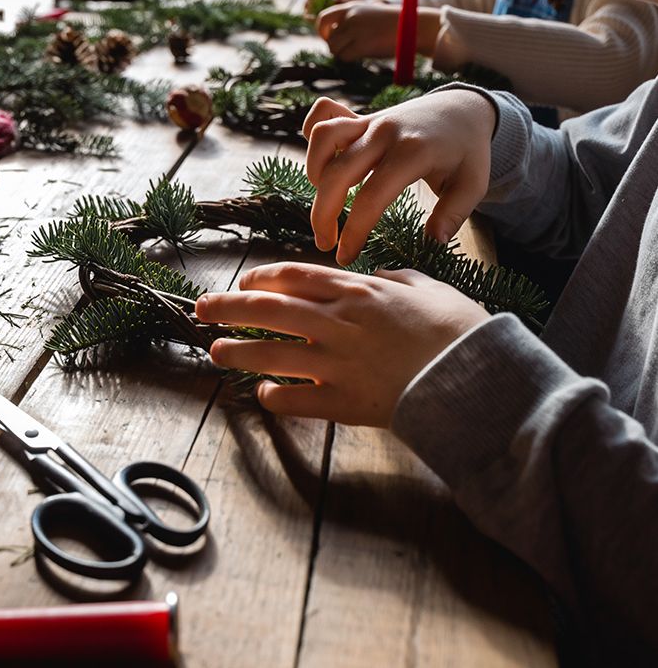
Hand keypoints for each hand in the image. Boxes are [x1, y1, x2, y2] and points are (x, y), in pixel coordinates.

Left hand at [196, 263, 488, 426]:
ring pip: (273, 352)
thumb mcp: (425, 287)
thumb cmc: (457, 328)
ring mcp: (337, 363)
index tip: (244, 282)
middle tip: (202, 309)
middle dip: (230, 307)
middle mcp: (339, 323)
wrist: (475, 376)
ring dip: (240, 350)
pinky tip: (263, 393)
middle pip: (270, 309)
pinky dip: (276, 396)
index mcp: (357, 291)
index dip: (262, 278)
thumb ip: (393, 280)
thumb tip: (376, 278)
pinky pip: (297, 398)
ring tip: (216, 351)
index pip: (295, 277)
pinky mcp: (344, 402)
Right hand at [302, 91, 495, 264]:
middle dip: (323, 214)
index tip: (346, 256)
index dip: (354, 232)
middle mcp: (385, 132)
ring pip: (323, 139)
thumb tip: (433, 241)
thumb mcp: (473, 184)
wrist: (464, 108)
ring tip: (324, 202)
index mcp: (413, 152)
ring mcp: (370, 120)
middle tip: (325, 243)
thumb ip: (453, 214)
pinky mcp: (360, 116)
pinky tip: (321, 167)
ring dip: (314, 174)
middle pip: (337, 174)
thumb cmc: (467, 152)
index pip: (371, 198)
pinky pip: (323, 115)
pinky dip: (314, 140)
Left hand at [316, 3, 440, 60]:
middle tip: (345, 49)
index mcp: (351, 7)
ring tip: (357, 51)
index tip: (332, 38)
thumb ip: (349, 21)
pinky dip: (350, 59)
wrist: (413, 27)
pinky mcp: (361, 45)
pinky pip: (344, 57)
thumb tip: (331, 37)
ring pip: (334, 49)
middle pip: (328, 38)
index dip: (323, 31)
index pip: (322, 18)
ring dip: (343, 54)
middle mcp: (350, 17)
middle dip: (334, 46)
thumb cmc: (391, 23)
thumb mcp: (367, 14)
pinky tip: (363, 54)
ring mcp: (355, 31)